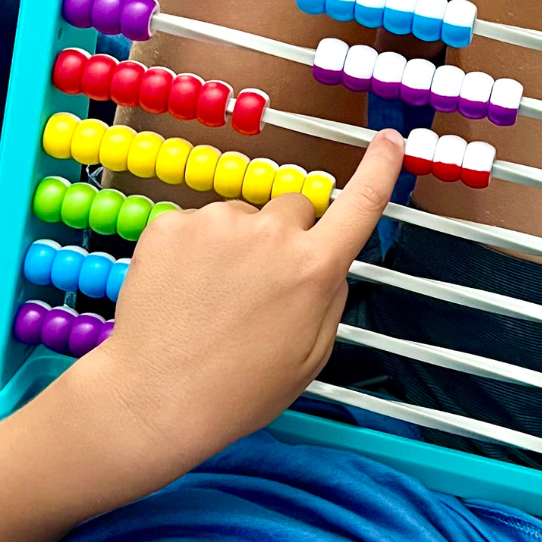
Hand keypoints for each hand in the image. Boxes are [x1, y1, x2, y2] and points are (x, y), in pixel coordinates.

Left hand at [85, 128, 405, 478]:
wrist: (152, 401)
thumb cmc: (239, 390)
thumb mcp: (312, 354)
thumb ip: (329, 295)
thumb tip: (327, 259)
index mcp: (313, 268)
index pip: (361, 202)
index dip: (380, 166)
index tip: (389, 140)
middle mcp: (270, 233)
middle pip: (294, 208)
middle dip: (286, 235)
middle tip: (259, 285)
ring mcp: (216, 222)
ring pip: (241, 217)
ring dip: (235, 244)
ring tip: (212, 297)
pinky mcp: (171, 224)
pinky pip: (195, 224)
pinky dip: (192, 249)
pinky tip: (182, 290)